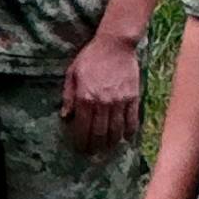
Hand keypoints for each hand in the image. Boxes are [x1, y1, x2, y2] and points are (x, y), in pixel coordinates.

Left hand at [63, 30, 148, 152]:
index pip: (82, 128)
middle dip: (94, 148)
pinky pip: (132, 121)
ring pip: (116, 131)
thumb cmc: (91, 57)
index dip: (80, 142)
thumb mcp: (72, 73)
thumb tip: (65, 116)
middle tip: (92, 154)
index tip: (79, 149)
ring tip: (106, 149)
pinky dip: (129, 132)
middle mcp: (102, 103)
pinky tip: (125, 138)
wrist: (115, 44)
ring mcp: (119, 101)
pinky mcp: (133, 98)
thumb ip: (68, 96)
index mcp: (85, 97)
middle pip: (99, 134)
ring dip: (111, 144)